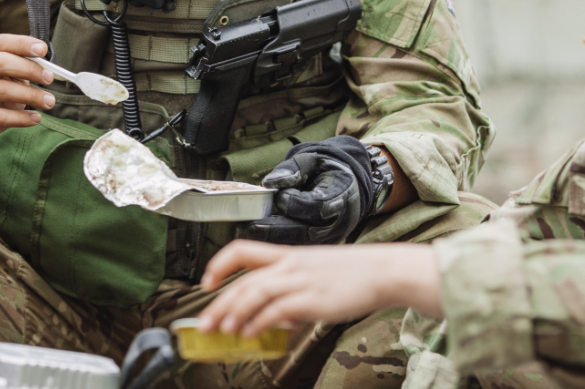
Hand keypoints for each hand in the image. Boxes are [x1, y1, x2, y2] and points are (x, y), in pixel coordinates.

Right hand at [0, 34, 55, 156]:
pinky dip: (22, 118)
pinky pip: (0, 116)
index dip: (21, 43)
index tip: (43, 50)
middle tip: (49, 78)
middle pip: (0, 62)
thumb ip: (21, 71)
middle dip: (29, 69)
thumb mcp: (7, 81)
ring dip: (31, 95)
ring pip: (2, 89)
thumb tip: (46, 70)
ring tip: (49, 102)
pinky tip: (36, 119)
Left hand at [198, 240, 442, 336]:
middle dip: (219, 302)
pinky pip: (278, 309)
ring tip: (223, 329)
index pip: (242, 250)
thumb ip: (292, 295)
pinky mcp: (312, 298)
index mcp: (287, 255)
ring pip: (256, 291)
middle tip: (203, 323)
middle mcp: (289, 265)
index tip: (206, 282)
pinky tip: (251, 333)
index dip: (220, 265)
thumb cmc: (351, 274)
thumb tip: (277, 320)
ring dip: (235, 312)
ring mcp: (301, 280)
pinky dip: (260, 322)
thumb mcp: (315, 275)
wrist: (381, 271)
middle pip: (244, 280)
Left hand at [245, 136, 373, 244]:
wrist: (346, 184)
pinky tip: (262, 235)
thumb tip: (269, 182)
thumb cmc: (326, 169)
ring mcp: (333, 236)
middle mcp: (340, 220)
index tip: (277, 195)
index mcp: (342, 193)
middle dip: (278, 230)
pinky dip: (280, 243)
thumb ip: (292, 169)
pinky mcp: (322, 245)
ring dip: (275, 239)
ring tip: (251, 231)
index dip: (294, 202)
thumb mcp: (312, 160)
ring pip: (302, 244)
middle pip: (309, 232)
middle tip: (251, 226)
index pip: (317, 206)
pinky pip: (300, 247)